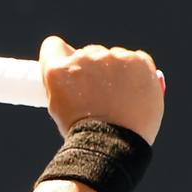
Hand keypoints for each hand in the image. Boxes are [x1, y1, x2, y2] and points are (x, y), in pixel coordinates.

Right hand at [40, 36, 164, 144]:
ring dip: (114, 71)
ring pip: (113, 57)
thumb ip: (63, 83)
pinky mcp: (139, 61)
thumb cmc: (84, 133)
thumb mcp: (59, 107)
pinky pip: (137, 59)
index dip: (60, 58)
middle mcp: (83, 58)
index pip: (53, 46)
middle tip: (98, 95)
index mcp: (58, 70)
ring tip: (119, 100)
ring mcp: (113, 58)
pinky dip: (136, 73)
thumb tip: (74, 68)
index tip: (69, 72)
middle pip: (87, 53)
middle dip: (91, 70)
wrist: (113, 146)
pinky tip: (133, 92)